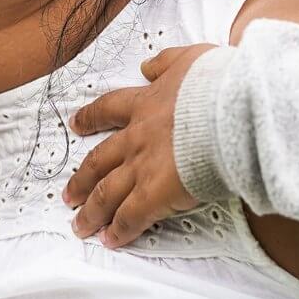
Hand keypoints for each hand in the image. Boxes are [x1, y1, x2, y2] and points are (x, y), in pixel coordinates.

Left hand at [63, 42, 214, 247]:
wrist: (229, 109)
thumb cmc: (216, 84)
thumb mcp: (189, 58)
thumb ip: (165, 62)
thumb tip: (147, 65)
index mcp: (146, 103)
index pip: (109, 109)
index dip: (91, 118)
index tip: (77, 125)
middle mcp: (137, 136)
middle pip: (99, 160)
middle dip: (82, 179)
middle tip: (68, 193)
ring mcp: (142, 167)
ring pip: (106, 193)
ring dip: (92, 211)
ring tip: (81, 225)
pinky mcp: (155, 193)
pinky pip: (130, 217)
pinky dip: (119, 231)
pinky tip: (112, 240)